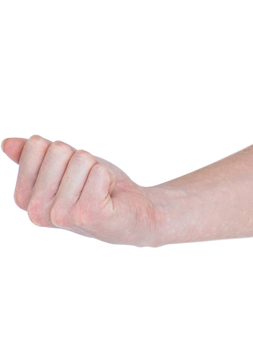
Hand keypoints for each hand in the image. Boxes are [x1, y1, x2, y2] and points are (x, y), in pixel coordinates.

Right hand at [3, 132, 166, 248]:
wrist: (134, 212)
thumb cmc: (95, 186)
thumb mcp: (62, 166)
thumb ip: (32, 156)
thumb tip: (7, 142)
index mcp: (24, 197)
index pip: (36, 145)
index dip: (61, 150)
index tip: (69, 170)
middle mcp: (36, 210)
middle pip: (58, 150)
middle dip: (80, 158)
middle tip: (87, 181)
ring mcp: (60, 215)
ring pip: (81, 159)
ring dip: (96, 169)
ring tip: (98, 189)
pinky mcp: (86, 214)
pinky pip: (98, 172)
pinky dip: (107, 177)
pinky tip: (107, 196)